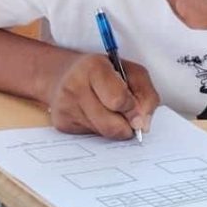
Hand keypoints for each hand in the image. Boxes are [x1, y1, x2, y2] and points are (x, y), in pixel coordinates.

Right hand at [45, 53, 159, 139]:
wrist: (64, 74)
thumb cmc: (105, 73)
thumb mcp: (132, 72)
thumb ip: (146, 95)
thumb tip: (143, 125)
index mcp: (94, 67)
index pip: (118, 100)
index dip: (132, 108)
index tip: (133, 106)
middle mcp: (74, 85)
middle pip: (111, 126)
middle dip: (125, 125)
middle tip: (125, 114)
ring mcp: (65, 106)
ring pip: (102, 135)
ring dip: (113, 128)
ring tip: (108, 111)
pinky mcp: (61, 123)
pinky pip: (91, 138)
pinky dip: (99, 130)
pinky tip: (94, 115)